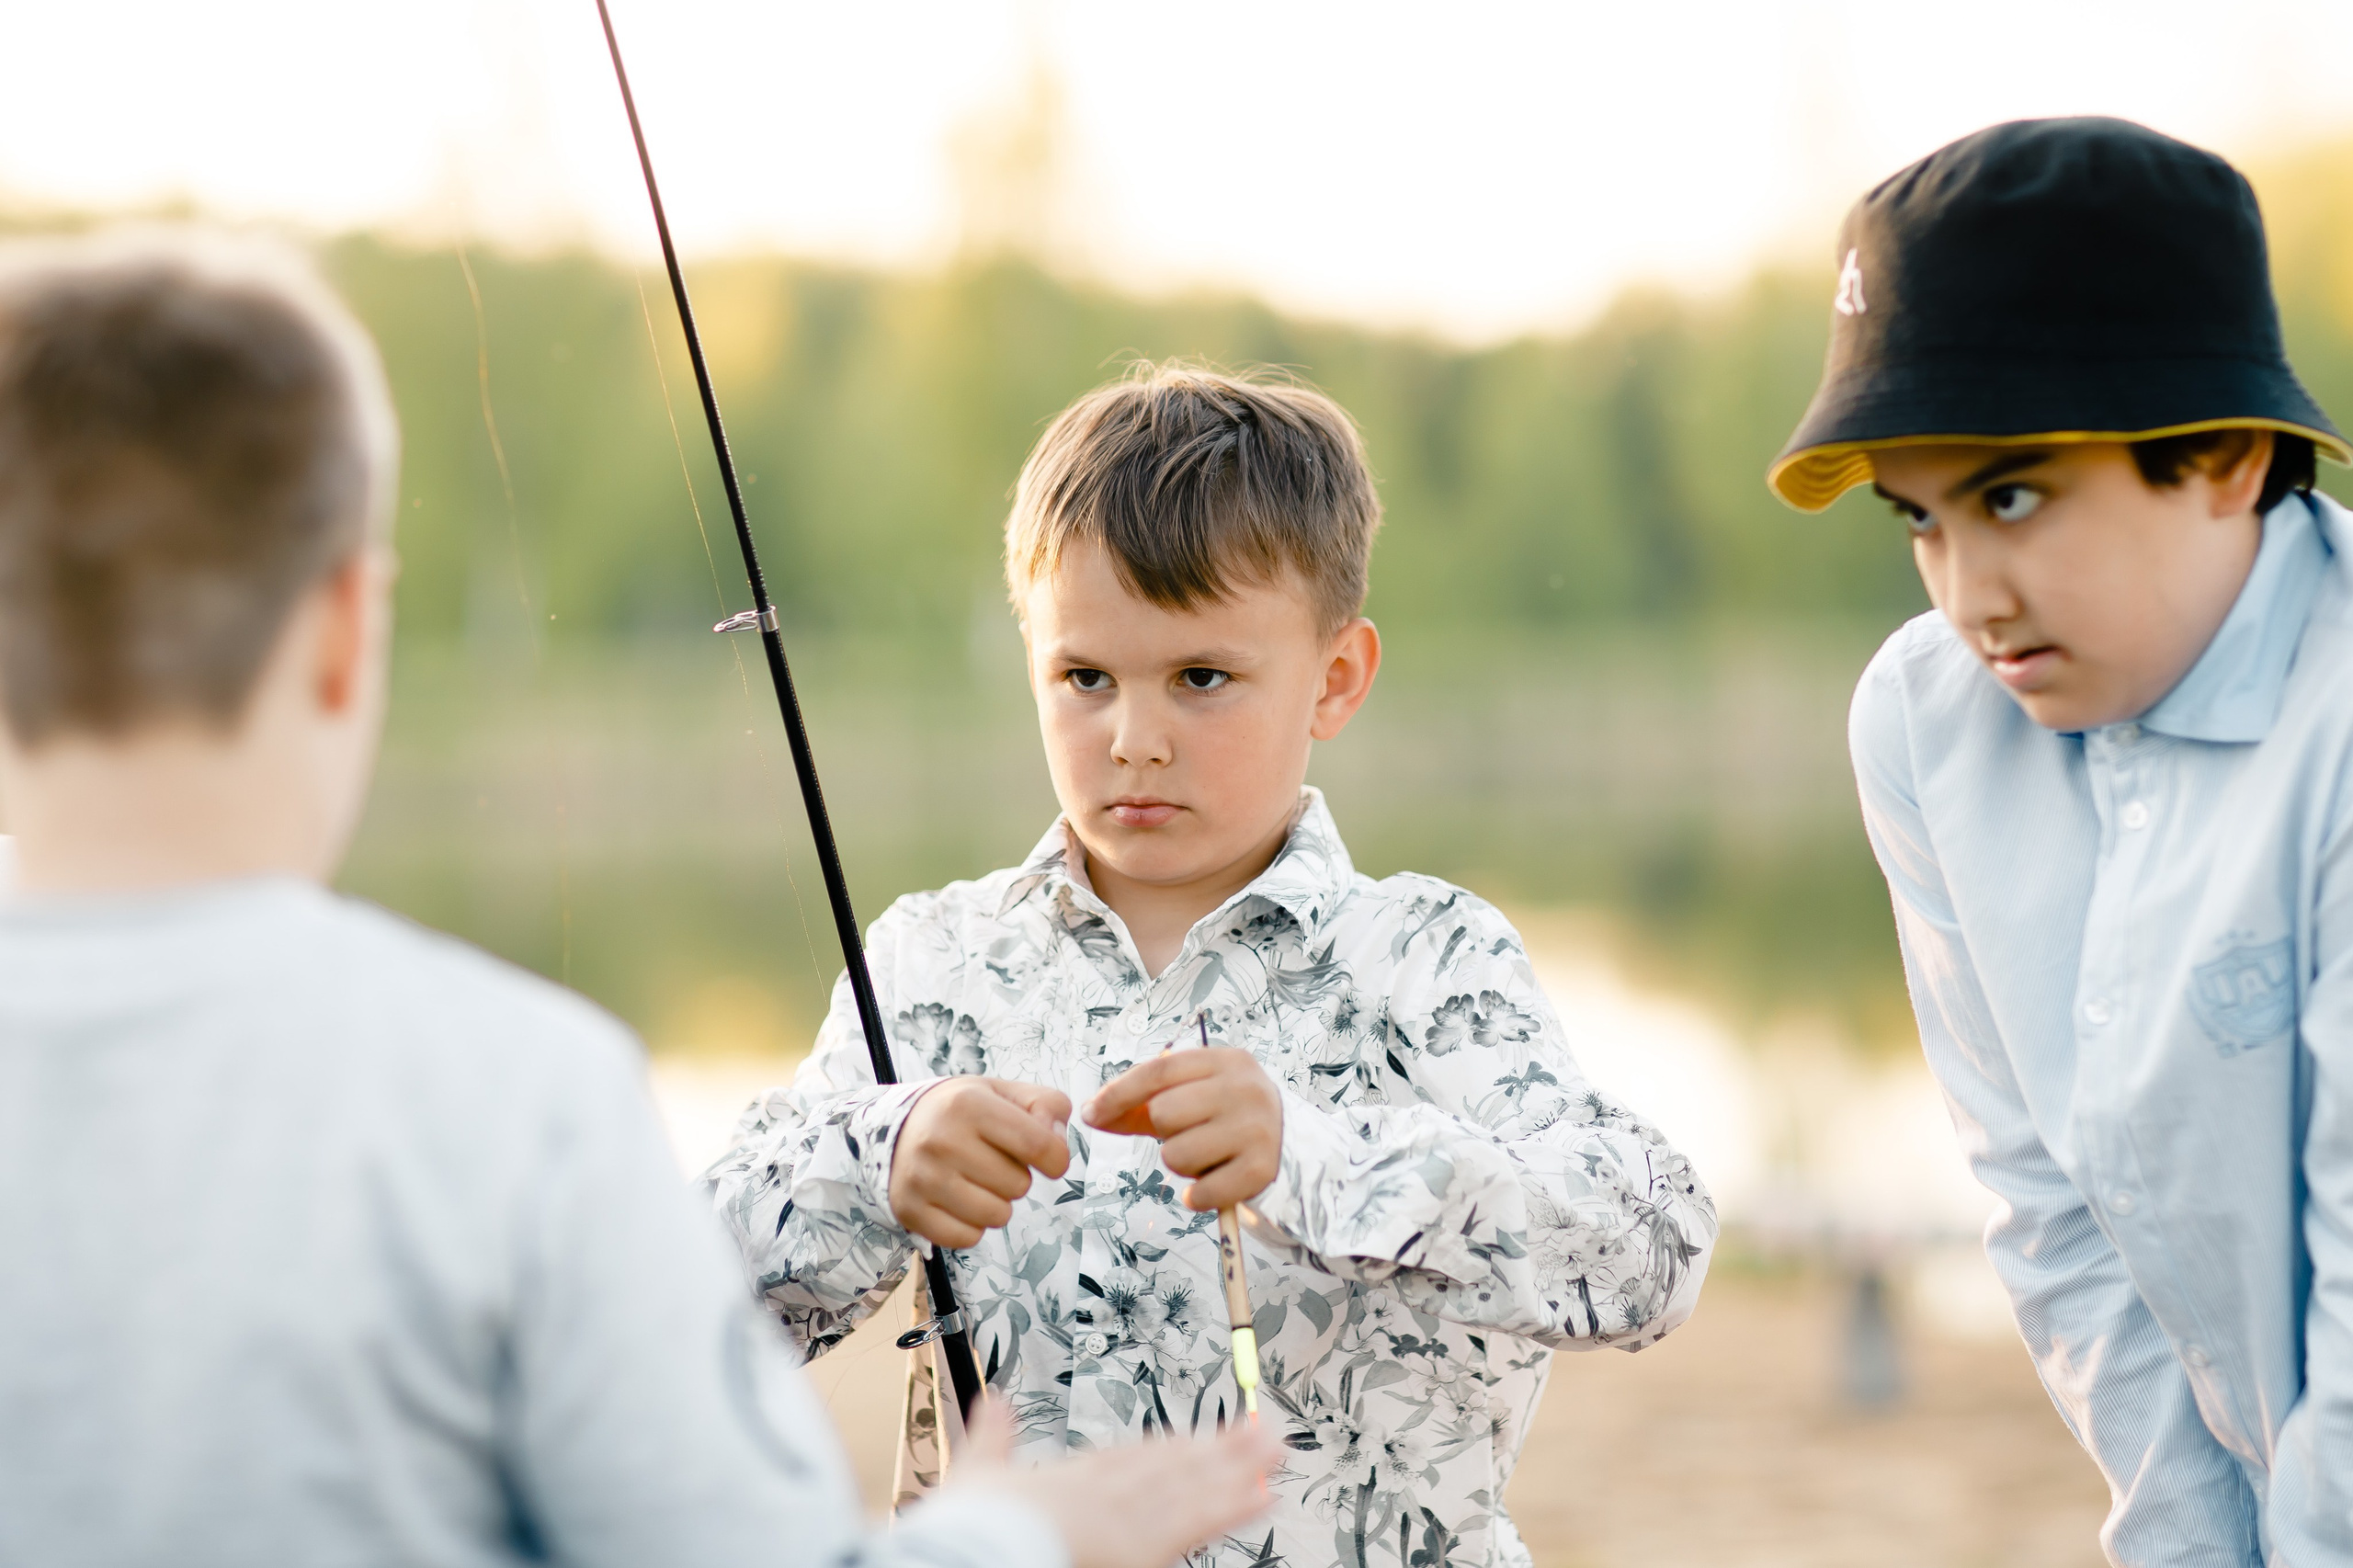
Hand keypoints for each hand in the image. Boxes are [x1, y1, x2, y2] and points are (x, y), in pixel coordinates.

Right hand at [890, 1077, 1071, 1247]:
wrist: (898, 1128)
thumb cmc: (960, 1113)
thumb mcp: (1003, 1093)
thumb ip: (1046, 1106)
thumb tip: (1057, 1146)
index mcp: (969, 1104)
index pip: (1039, 1146)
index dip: (1056, 1159)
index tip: (1049, 1159)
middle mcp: (941, 1140)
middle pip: (1020, 1185)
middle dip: (1016, 1177)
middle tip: (993, 1162)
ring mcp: (923, 1178)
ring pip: (997, 1216)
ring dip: (997, 1203)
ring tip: (978, 1181)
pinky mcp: (910, 1210)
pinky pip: (968, 1237)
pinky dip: (972, 1225)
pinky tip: (960, 1201)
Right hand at [947, 1395, 1280, 1567]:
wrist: (983, 1545)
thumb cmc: (977, 1523)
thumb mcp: (977, 1473)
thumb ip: (994, 1438)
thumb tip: (995, 1403)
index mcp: (1076, 1474)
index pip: (1137, 1455)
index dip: (1176, 1445)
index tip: (1204, 1435)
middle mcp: (1110, 1489)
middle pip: (1177, 1464)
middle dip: (1222, 1448)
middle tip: (1263, 1430)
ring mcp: (1132, 1515)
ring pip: (1194, 1487)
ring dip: (1238, 1467)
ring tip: (1274, 1451)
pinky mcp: (1145, 1546)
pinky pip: (1198, 1524)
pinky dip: (1233, 1507)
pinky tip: (1263, 1495)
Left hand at [1082, 1048, 1281, 1211]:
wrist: (1294, 1146)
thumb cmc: (1228, 1118)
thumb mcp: (1194, 1097)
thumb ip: (1143, 1104)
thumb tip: (1091, 1115)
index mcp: (1225, 1061)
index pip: (1158, 1071)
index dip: (1118, 1092)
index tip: (1091, 1113)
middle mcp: (1244, 1089)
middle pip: (1164, 1113)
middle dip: (1163, 1132)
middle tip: (1188, 1135)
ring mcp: (1256, 1129)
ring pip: (1176, 1155)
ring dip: (1180, 1165)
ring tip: (1205, 1158)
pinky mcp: (1261, 1170)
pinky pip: (1200, 1192)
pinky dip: (1196, 1196)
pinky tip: (1212, 1185)